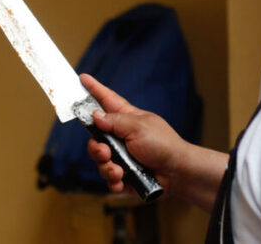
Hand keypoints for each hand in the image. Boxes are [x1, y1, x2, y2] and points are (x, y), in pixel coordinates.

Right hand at [81, 73, 186, 194]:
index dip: (94, 89)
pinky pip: (108, 178)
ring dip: (106, 167)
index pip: (106, 100)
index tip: (83, 78)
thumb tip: (95, 115)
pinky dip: (113, 181)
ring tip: (118, 170)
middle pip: (96, 137)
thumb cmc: (164, 145)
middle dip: (96, 147)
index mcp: (126, 118)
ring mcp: (122, 156)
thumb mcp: (138, 128)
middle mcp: (121, 136)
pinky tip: (122, 180)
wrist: (177, 173)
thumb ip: (115, 121)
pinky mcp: (124, 174)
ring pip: (100, 160)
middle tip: (105, 151)